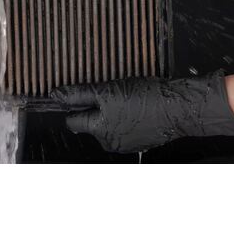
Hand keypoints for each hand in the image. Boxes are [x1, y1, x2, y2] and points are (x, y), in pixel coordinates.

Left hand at [51, 71, 233, 153]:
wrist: (177, 108)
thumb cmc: (146, 97)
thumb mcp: (108, 90)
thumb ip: (80, 94)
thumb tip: (56, 95)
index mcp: (99, 129)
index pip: (72, 121)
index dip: (73, 106)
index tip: (76, 96)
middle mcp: (108, 141)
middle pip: (89, 124)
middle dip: (93, 110)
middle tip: (107, 93)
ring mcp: (123, 144)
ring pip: (105, 126)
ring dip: (109, 114)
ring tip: (124, 100)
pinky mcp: (136, 143)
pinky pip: (121, 130)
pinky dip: (123, 120)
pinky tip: (134, 109)